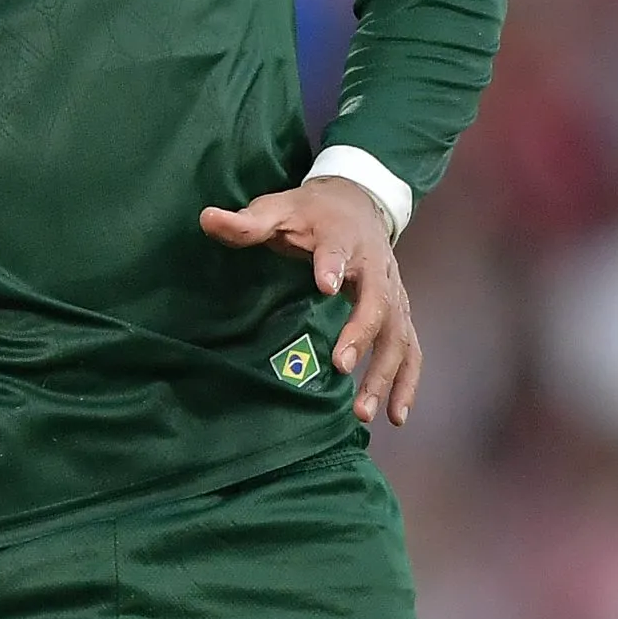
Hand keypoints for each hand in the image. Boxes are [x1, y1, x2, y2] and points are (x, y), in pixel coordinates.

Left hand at [201, 177, 422, 426]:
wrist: (357, 203)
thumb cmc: (310, 213)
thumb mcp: (276, 208)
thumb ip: (246, 223)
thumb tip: (207, 218)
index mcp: (341, 238)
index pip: (337, 251)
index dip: (331, 266)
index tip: (325, 285)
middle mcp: (376, 267)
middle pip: (378, 302)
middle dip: (362, 334)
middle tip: (341, 366)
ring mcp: (394, 293)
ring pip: (398, 334)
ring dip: (385, 374)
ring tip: (363, 410)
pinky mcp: (400, 312)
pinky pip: (410, 349)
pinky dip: (407, 382)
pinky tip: (395, 415)